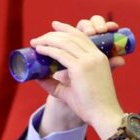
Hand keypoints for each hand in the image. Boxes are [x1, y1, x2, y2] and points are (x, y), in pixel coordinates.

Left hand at [33, 15, 125, 138]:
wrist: (103, 114)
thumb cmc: (91, 105)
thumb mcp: (72, 89)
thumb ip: (57, 83)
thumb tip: (37, 77)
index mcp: (99, 57)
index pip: (82, 37)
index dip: (67, 29)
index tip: (54, 26)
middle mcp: (95, 56)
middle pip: (72, 36)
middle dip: (53, 34)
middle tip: (39, 38)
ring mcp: (89, 61)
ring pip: (65, 42)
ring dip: (48, 40)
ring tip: (36, 42)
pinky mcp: (80, 68)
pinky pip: (60, 54)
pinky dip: (48, 49)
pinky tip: (39, 49)